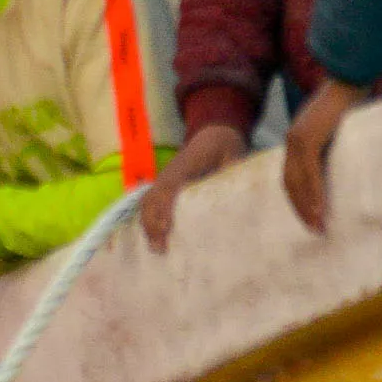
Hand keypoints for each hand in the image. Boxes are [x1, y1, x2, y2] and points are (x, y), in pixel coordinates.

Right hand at [140, 121, 246, 252]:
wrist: (213, 134)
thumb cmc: (223, 147)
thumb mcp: (233, 154)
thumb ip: (231, 169)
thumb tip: (232, 188)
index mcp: (186, 165)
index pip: (170, 187)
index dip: (165, 207)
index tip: (166, 228)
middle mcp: (170, 173)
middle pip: (153, 198)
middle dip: (152, 223)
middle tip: (160, 248)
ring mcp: (165, 178)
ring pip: (148, 201)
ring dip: (148, 224)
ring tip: (156, 248)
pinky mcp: (164, 185)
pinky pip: (150, 202)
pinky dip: (148, 220)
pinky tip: (154, 238)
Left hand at [281, 77, 366, 233]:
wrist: (346, 82)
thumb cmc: (347, 104)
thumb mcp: (335, 130)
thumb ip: (332, 145)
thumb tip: (342, 161)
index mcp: (296, 140)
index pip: (290, 177)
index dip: (297, 198)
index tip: (307, 216)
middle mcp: (292, 142)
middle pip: (290, 184)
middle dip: (299, 208)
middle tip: (312, 228)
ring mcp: (297, 140)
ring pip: (298, 182)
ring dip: (306, 206)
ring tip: (317, 225)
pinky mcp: (308, 140)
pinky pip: (311, 173)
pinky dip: (314, 192)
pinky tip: (320, 208)